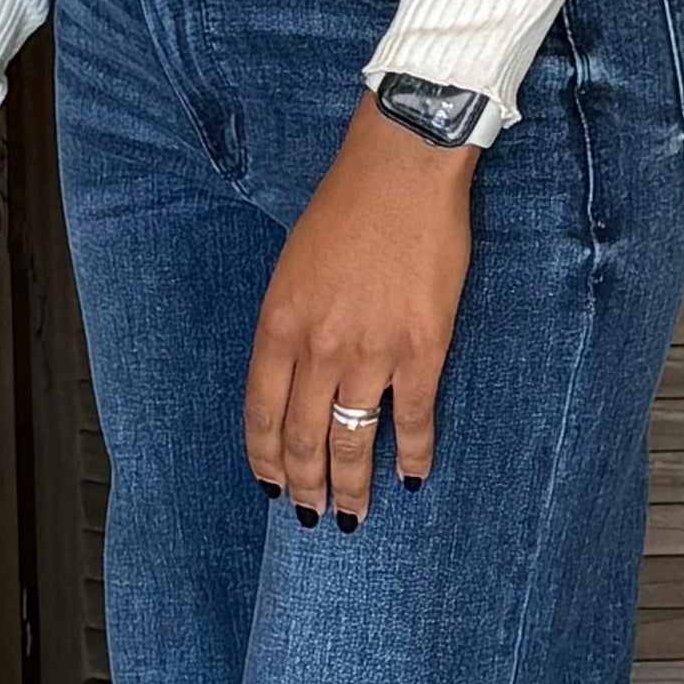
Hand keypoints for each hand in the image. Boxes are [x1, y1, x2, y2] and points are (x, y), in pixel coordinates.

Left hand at [243, 88, 479, 528]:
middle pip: (303, 438)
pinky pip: (414, 419)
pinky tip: (413, 477)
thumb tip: (297, 373)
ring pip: (353, 440)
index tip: (271, 485)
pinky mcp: (422, 349)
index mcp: (279, 324)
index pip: (261, 414)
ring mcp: (372, 353)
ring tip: (353, 514)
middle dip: (305, 484)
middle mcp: (318, 348)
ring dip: (352, 485)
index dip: (266, 459)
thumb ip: (291, 323)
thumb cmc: (346, 203)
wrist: (403, 168)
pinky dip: (414, 455)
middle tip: (311, 514)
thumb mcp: (293, 265)